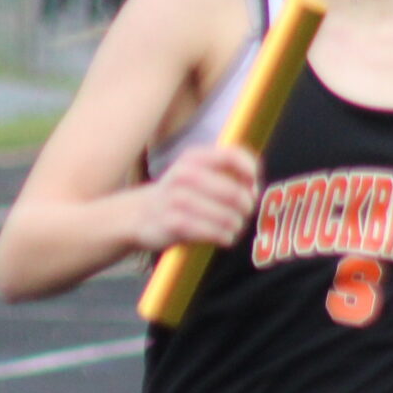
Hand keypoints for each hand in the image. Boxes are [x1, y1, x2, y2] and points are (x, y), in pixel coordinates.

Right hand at [135, 144, 259, 252]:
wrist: (139, 214)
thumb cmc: (179, 194)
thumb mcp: (196, 173)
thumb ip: (225, 173)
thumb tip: (253, 190)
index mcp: (193, 158)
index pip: (232, 156)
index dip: (250, 172)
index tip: (253, 187)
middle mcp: (184, 175)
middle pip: (235, 193)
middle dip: (246, 207)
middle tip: (244, 214)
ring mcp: (176, 199)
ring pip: (226, 216)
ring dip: (236, 225)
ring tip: (234, 227)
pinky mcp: (173, 223)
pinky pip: (212, 232)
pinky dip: (224, 237)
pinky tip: (224, 237)